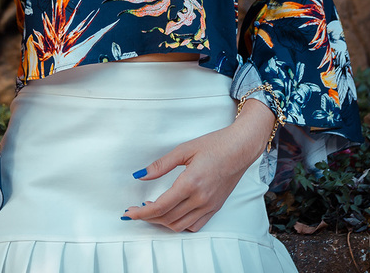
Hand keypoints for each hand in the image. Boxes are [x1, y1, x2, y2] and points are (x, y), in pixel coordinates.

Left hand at [122, 101, 273, 231]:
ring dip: (161, 222)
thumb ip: (160, 165)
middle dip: (147, 217)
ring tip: (150, 210)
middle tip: (134, 211)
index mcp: (190, 183)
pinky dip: (179, 224)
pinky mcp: (215, 207)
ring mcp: (209, 206)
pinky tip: (170, 214)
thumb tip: (140, 175)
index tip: (128, 212)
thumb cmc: (215, 145)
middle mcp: (200, 199)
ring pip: (179, 225)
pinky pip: (194, 225)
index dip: (141, 212)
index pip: (160, 207)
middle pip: (167, 218)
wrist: (241, 148)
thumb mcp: (184, 149)